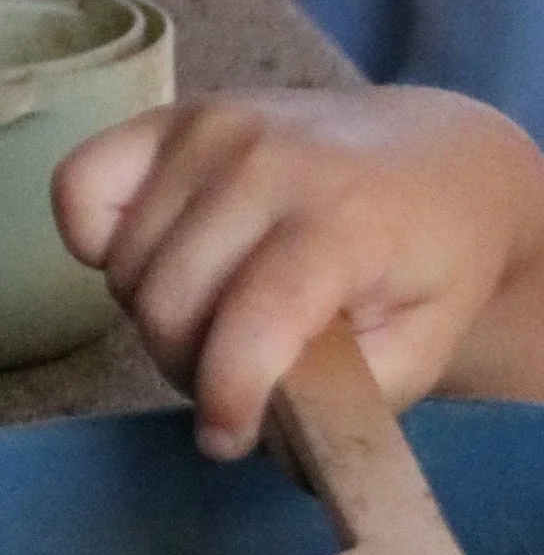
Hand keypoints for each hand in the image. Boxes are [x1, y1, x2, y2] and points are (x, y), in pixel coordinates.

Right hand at [52, 87, 543, 456]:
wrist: (450, 161)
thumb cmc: (436, 263)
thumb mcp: (427, 347)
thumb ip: (351, 399)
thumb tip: (271, 438)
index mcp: (346, 221)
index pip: (251, 324)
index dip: (226, 398)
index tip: (230, 437)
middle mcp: (271, 163)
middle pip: (168, 305)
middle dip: (191, 367)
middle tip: (239, 376)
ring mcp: (217, 131)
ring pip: (126, 265)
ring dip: (156, 315)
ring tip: (219, 319)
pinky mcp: (176, 117)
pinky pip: (81, 184)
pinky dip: (98, 238)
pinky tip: (161, 261)